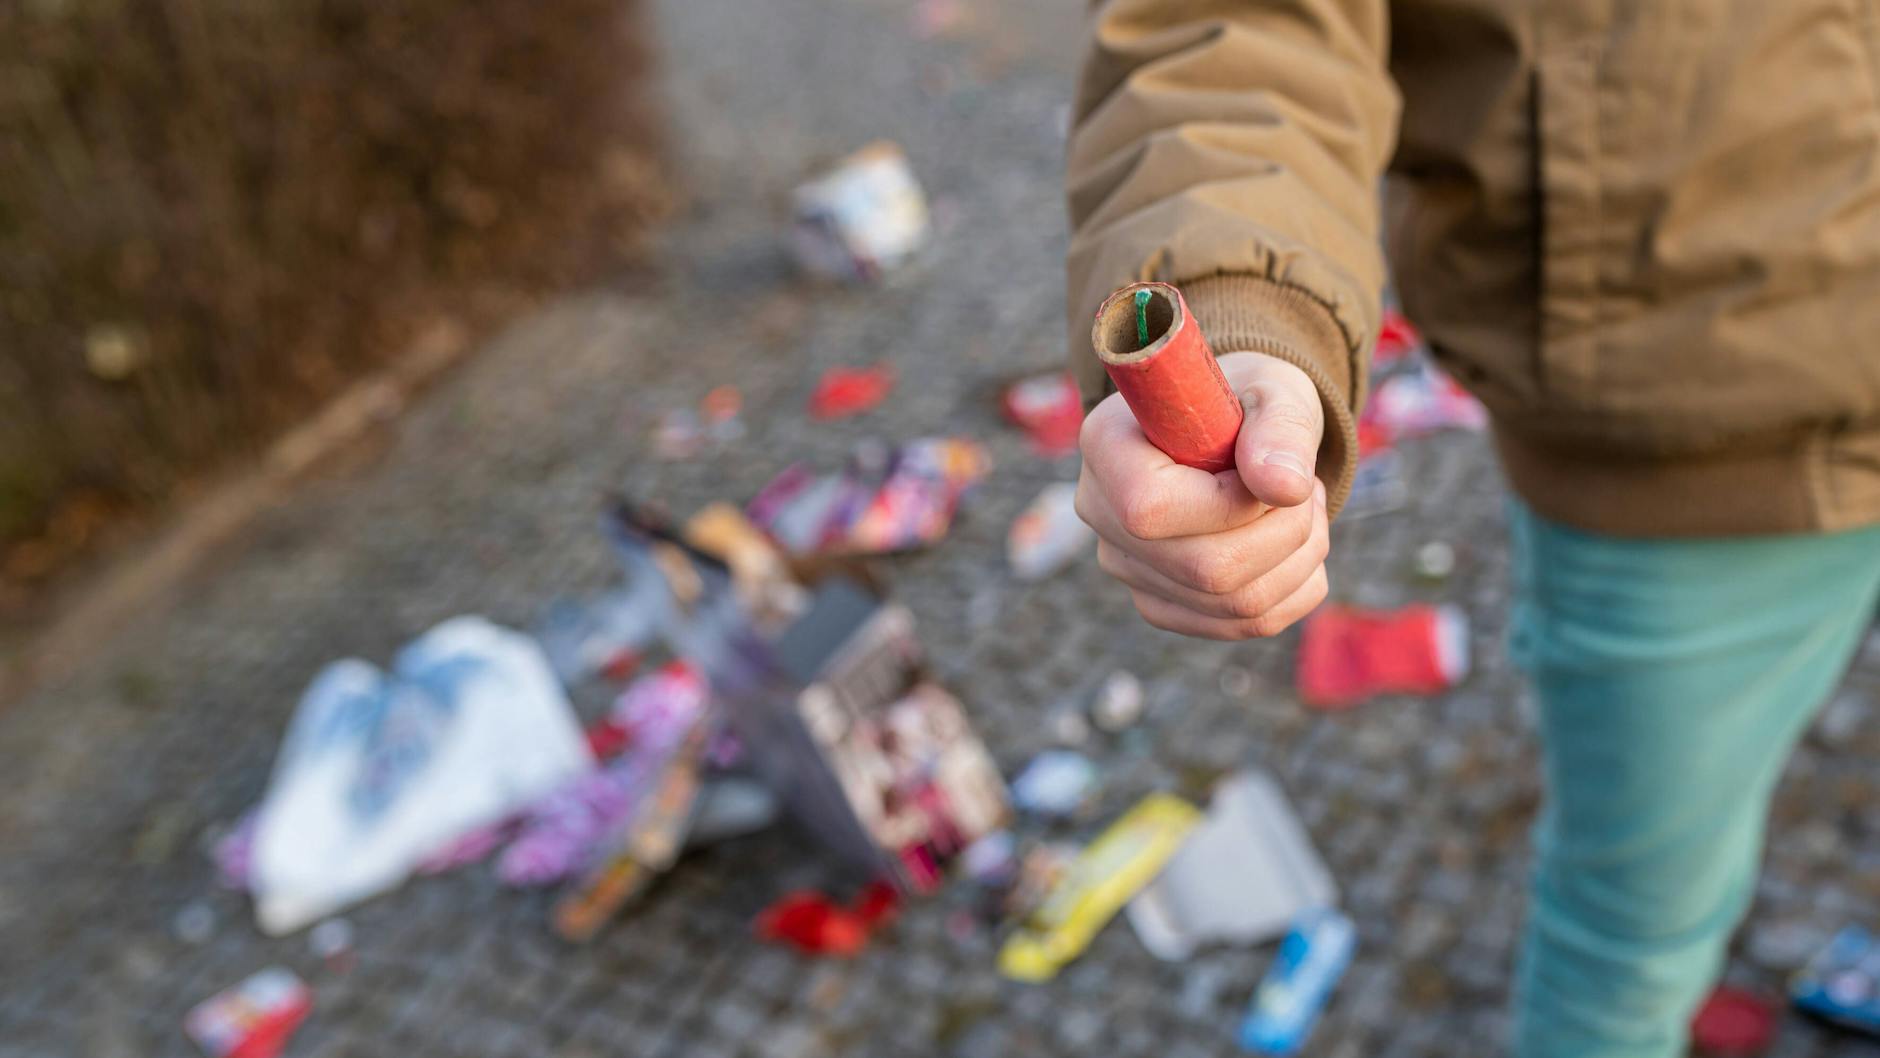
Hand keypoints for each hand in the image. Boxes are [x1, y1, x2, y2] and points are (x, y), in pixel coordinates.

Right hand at [1075, 351, 1329, 639]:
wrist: (1228, 429)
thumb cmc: (1245, 402)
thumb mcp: (1273, 392)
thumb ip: (1281, 430)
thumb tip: (1286, 487)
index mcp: (1107, 444)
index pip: (1150, 508)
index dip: (1230, 505)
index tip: (1268, 472)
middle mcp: (1101, 513)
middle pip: (1204, 571)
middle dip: (1284, 532)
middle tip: (1305, 487)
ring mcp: (1126, 568)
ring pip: (1233, 605)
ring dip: (1299, 558)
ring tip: (1303, 506)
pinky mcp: (1160, 604)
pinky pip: (1242, 624)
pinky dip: (1293, 588)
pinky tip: (1295, 544)